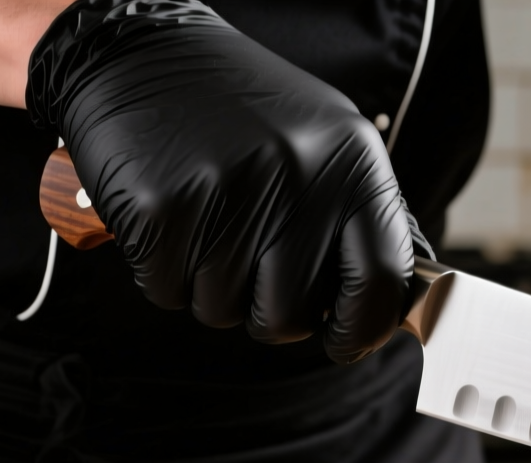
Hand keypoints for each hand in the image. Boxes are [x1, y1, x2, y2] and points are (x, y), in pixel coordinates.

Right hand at [27, 0, 424, 362]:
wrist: (141, 52)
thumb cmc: (242, 109)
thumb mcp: (327, 143)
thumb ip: (359, 217)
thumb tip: (388, 302)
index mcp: (352, 163)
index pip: (381, 280)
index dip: (362, 329)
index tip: (346, 343)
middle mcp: (298, 176)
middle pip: (290, 314)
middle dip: (268, 313)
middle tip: (252, 270)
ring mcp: (227, 191)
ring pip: (223, 310)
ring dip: (211, 287)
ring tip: (209, 224)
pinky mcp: (160, 207)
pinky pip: (167, 291)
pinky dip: (165, 271)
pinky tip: (172, 220)